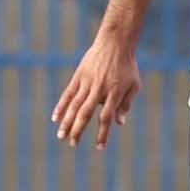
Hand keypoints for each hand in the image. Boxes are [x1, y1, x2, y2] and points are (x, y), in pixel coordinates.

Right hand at [50, 33, 140, 148]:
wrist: (115, 43)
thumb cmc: (127, 66)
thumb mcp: (134, 85)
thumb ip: (126, 104)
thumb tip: (119, 123)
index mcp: (115, 93)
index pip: (106, 117)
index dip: (103, 133)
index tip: (99, 147)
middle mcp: (99, 89)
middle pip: (86, 113)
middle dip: (78, 130)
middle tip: (72, 144)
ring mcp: (87, 82)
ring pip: (74, 105)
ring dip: (67, 122)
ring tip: (61, 136)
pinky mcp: (79, 76)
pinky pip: (68, 93)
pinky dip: (61, 106)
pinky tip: (55, 118)